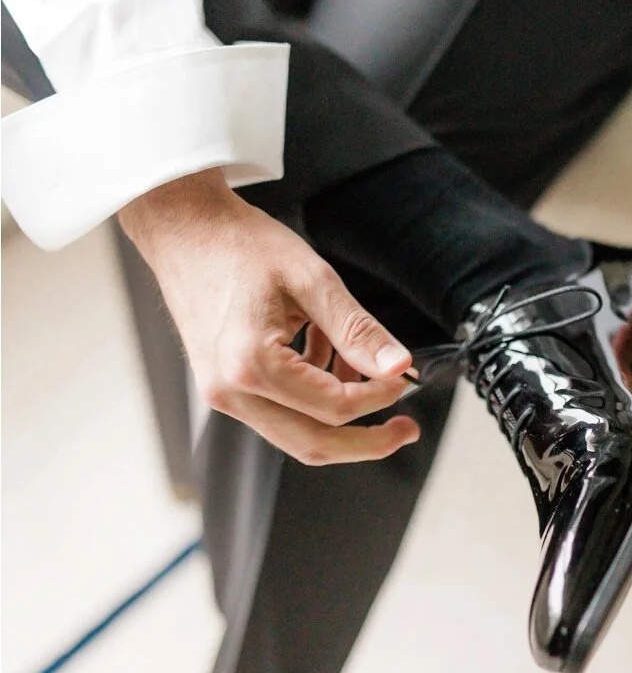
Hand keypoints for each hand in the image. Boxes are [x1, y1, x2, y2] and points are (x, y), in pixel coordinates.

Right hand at [118, 170, 419, 463]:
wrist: (183, 228)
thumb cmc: (238, 244)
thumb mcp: (312, 279)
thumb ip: (357, 330)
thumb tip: (398, 367)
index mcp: (251, 365)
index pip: (333, 407)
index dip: (379, 397)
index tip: (403, 377)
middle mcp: (230, 391)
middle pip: (312, 445)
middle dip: (366, 442)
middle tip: (406, 430)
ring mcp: (221, 393)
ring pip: (295, 433)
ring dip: (338, 415)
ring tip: (369, 376)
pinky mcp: (222, 385)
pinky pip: (276, 410)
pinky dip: (312, 395)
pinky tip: (330, 357)